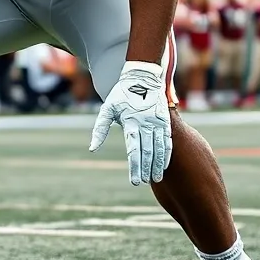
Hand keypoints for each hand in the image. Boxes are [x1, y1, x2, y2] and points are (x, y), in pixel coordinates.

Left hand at [89, 61, 172, 185]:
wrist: (142, 77)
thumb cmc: (121, 94)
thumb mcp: (107, 109)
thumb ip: (100, 130)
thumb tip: (92, 149)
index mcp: (131, 122)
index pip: (133, 150)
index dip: (135, 167)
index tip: (134, 181)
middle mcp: (146, 123)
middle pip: (147, 152)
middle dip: (145, 169)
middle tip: (143, 182)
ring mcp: (157, 122)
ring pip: (159, 148)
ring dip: (157, 165)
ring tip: (155, 178)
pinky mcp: (165, 120)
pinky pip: (167, 140)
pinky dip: (166, 154)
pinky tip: (164, 165)